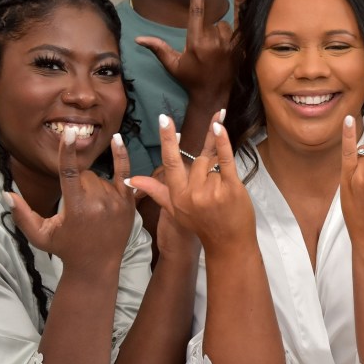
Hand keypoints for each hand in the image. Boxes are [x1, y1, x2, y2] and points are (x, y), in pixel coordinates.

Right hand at [8, 128, 135, 272]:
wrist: (97, 265)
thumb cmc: (65, 249)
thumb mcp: (39, 236)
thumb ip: (22, 215)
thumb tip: (6, 193)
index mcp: (77, 208)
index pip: (71, 173)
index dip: (68, 152)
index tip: (68, 132)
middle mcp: (98, 202)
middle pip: (83, 174)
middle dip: (76, 183)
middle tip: (75, 205)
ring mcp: (115, 201)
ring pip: (98, 176)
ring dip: (91, 185)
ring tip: (90, 208)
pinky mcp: (127, 202)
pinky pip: (124, 172)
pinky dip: (120, 156)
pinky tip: (117, 138)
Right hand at [128, 112, 255, 257]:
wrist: (228, 244)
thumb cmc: (201, 225)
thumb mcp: (174, 210)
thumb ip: (155, 191)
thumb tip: (131, 181)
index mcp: (178, 195)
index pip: (171, 162)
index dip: (167, 140)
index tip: (164, 119)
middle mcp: (193, 193)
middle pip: (197, 161)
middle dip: (205, 168)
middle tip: (211, 188)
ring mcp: (212, 190)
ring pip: (212, 162)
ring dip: (217, 170)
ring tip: (221, 193)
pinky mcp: (231, 187)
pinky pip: (225, 158)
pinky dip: (223, 141)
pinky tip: (219, 125)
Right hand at [135, 0, 235, 105]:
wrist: (213, 95)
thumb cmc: (190, 79)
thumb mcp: (172, 65)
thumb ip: (158, 48)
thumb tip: (137, 39)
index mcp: (196, 43)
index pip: (196, 14)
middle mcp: (214, 42)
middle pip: (211, 22)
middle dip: (207, 30)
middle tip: (205, 48)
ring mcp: (229, 45)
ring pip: (224, 25)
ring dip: (220, 32)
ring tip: (216, 49)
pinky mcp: (240, 49)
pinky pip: (242, 25)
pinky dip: (241, 11)